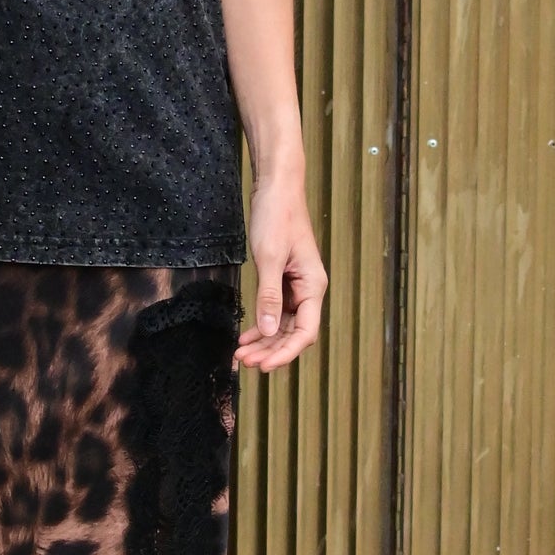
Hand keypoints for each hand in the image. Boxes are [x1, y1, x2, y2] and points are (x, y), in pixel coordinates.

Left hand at [237, 173, 326, 372]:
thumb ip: (269, 295)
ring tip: (241, 354)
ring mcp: (296, 287)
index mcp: (313, 286)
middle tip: (244, 361)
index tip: (263, 365)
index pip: (305, 332)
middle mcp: (308, 290)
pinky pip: (275, 312)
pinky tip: (246, 336)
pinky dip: (261, 326)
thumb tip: (269, 331)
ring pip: (284, 326)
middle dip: (271, 351)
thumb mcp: (269, 257)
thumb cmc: (277, 216)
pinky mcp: (283, 281)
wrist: (276, 189)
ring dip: (265, 342)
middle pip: (294, 334)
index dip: (285, 353)